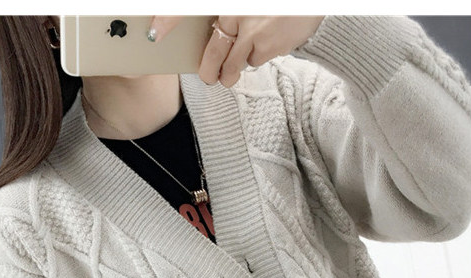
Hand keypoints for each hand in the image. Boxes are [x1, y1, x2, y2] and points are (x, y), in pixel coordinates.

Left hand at [149, 15, 324, 86]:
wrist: (317, 6)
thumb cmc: (277, 7)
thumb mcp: (247, 7)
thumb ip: (227, 17)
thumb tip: (213, 37)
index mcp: (229, 2)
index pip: (189, 8)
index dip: (168, 19)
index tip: (153, 33)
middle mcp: (236, 12)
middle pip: (214, 50)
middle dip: (211, 71)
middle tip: (210, 78)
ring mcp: (252, 30)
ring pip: (234, 62)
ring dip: (234, 69)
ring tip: (242, 63)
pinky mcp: (268, 45)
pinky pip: (254, 61)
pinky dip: (258, 57)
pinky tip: (268, 43)